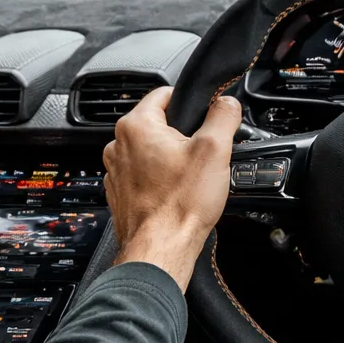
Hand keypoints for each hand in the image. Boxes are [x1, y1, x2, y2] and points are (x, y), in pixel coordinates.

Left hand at [103, 86, 242, 289]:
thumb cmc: (181, 204)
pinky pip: (142, 176)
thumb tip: (227, 102)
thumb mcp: (215, 149)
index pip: (164, 94)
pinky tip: (175, 194)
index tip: (203, 117)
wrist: (162, 248)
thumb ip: (223, 116)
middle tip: (201, 155)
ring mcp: (116, 172)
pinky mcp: (120, 194)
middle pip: (158, 125)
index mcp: (136, 126)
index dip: (189, 103)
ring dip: (169, 159)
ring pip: (149, 152)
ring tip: (188, 178)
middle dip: (181, 136)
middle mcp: (118, 146)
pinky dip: (158, 181)